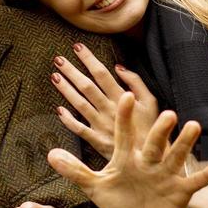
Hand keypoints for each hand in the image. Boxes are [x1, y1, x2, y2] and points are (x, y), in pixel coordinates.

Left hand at [47, 92, 207, 207]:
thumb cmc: (120, 198)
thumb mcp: (96, 186)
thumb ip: (75, 170)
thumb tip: (50, 154)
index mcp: (128, 158)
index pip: (124, 135)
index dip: (124, 119)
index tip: (124, 97)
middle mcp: (149, 161)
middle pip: (154, 142)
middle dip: (160, 130)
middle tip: (167, 114)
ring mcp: (166, 174)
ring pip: (176, 155)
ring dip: (185, 143)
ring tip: (194, 126)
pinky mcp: (180, 190)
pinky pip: (194, 181)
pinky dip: (206, 174)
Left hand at [51, 43, 158, 157]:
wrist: (152, 158)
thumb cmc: (152, 128)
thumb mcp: (151, 102)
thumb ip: (136, 82)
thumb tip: (119, 68)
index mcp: (122, 98)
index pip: (101, 74)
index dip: (89, 59)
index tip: (77, 48)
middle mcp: (108, 110)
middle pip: (86, 86)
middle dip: (71, 71)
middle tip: (58, 59)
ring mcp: (101, 125)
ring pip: (79, 104)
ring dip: (66, 90)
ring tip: (55, 76)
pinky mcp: (96, 140)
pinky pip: (78, 129)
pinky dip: (68, 119)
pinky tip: (59, 110)